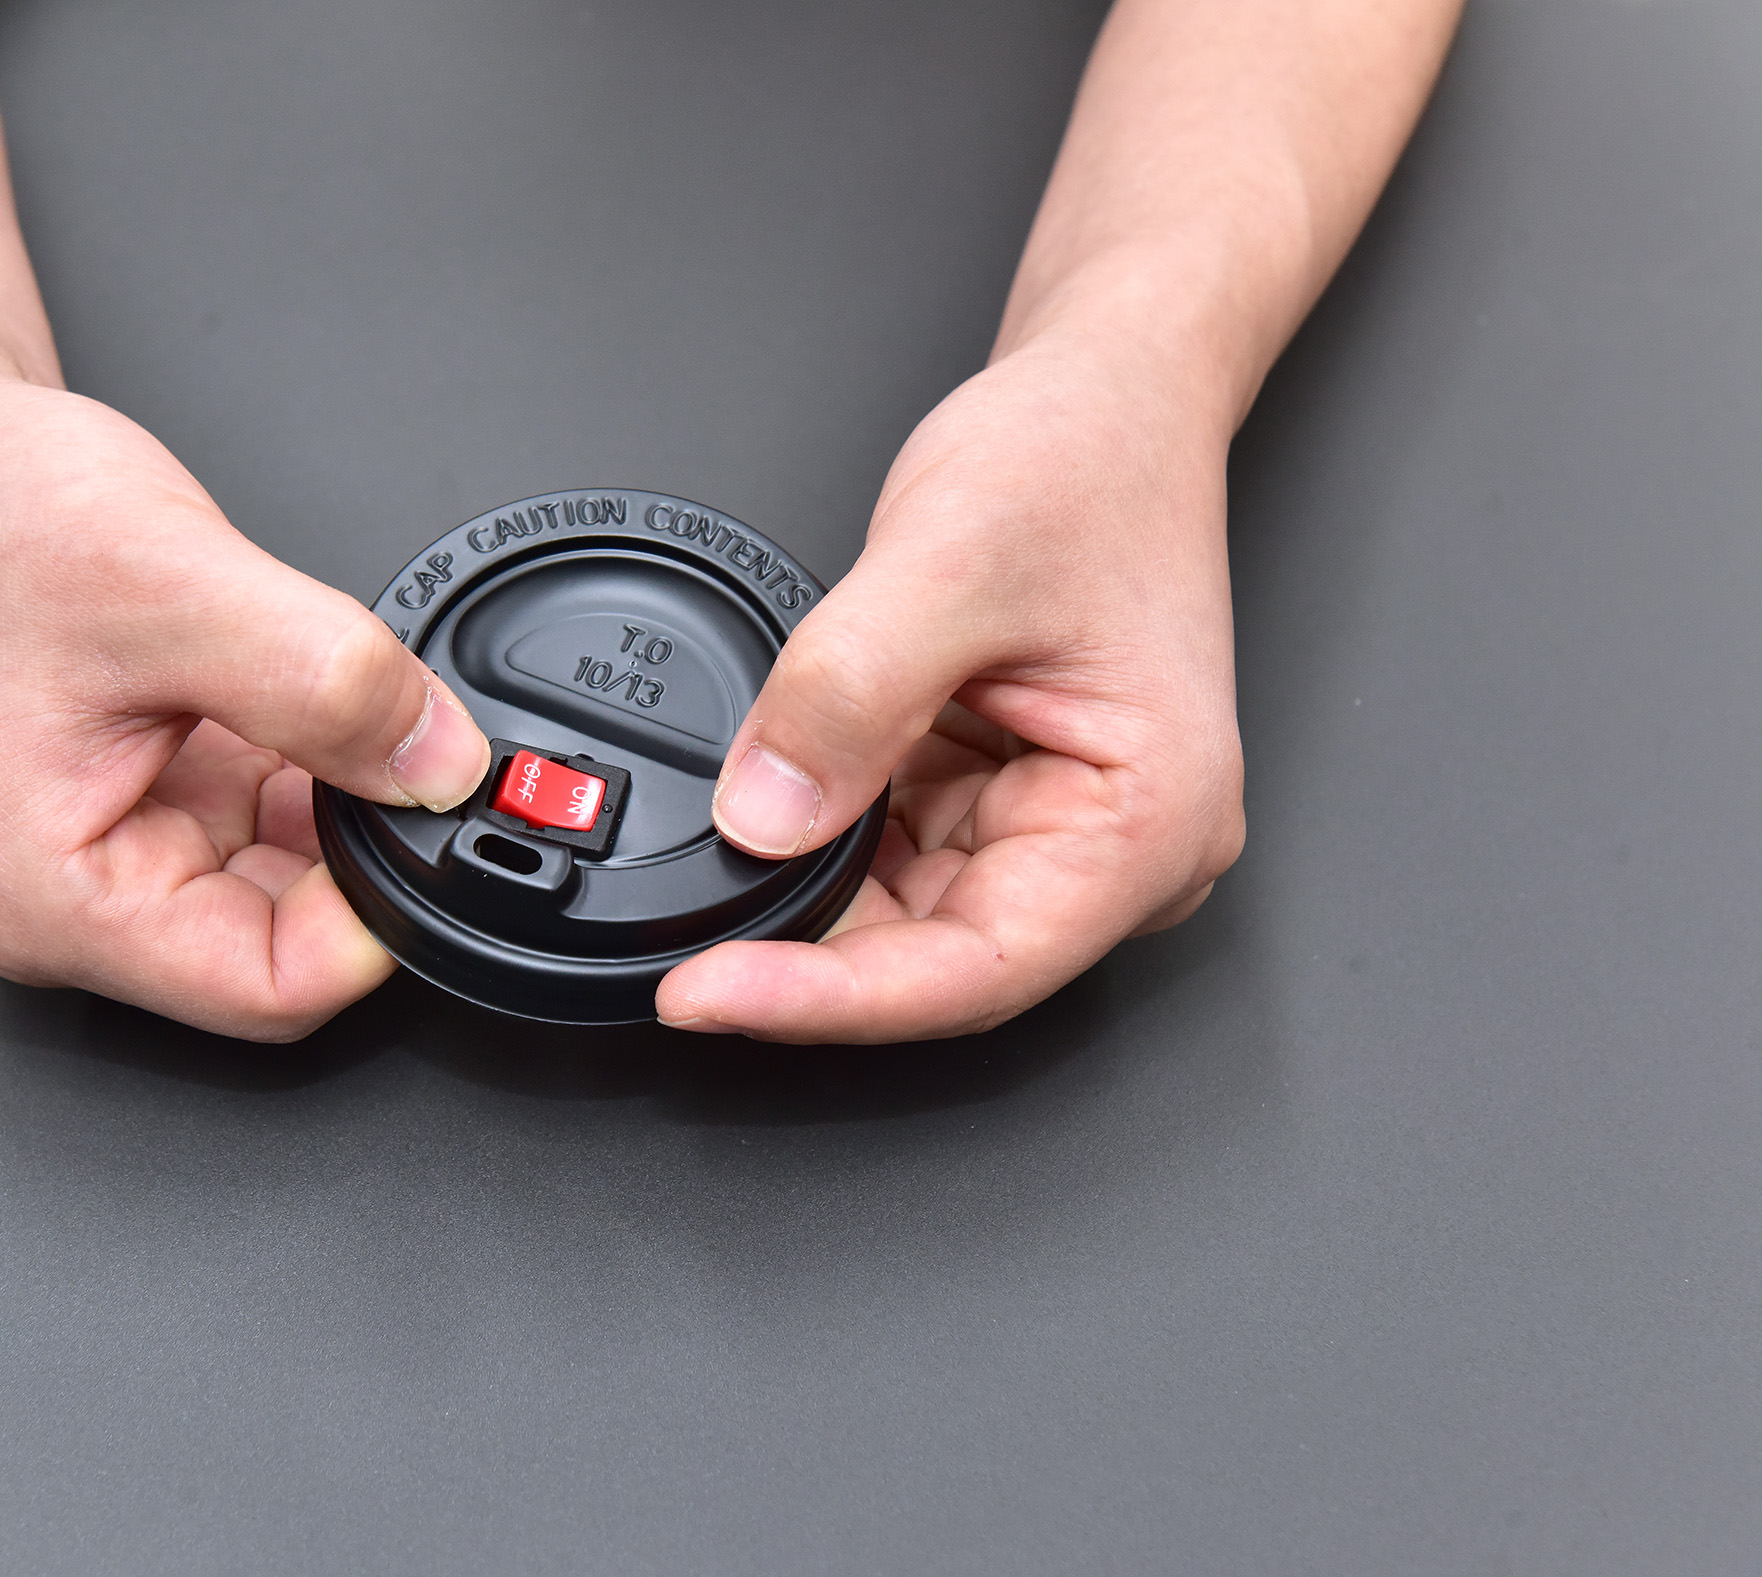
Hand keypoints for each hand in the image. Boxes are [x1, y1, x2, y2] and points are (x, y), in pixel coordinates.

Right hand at [0, 366, 491, 1040]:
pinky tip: (286, 681)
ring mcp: (106, 852)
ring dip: (334, 793)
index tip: (434, 824)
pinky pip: (265, 815)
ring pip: (286, 876)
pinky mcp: (140, 800)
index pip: (268, 990)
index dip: (377, 923)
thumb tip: (444, 766)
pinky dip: (308, 758)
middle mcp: (68, 902)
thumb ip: (329, 684)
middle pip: (283, 942)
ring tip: (304, 682)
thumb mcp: (179, 586)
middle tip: (395, 733)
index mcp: (47, 899)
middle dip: (357, 845)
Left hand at [656, 337, 1246, 1041]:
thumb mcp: (950, 561)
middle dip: (806, 956)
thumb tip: (758, 816)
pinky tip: (771, 812)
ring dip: (809, 899)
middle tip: (679, 949)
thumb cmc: (1086, 460)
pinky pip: (895, 857)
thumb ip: (848, 695)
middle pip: (937, 963)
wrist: (1109, 392)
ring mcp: (1056, 829)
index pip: (974, 972)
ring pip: (905, 918)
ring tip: (718, 863)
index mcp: (1149, 824)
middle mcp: (1118, 851)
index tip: (708, 996)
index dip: (829, 1002)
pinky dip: (823, 843)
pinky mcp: (1002, 800)